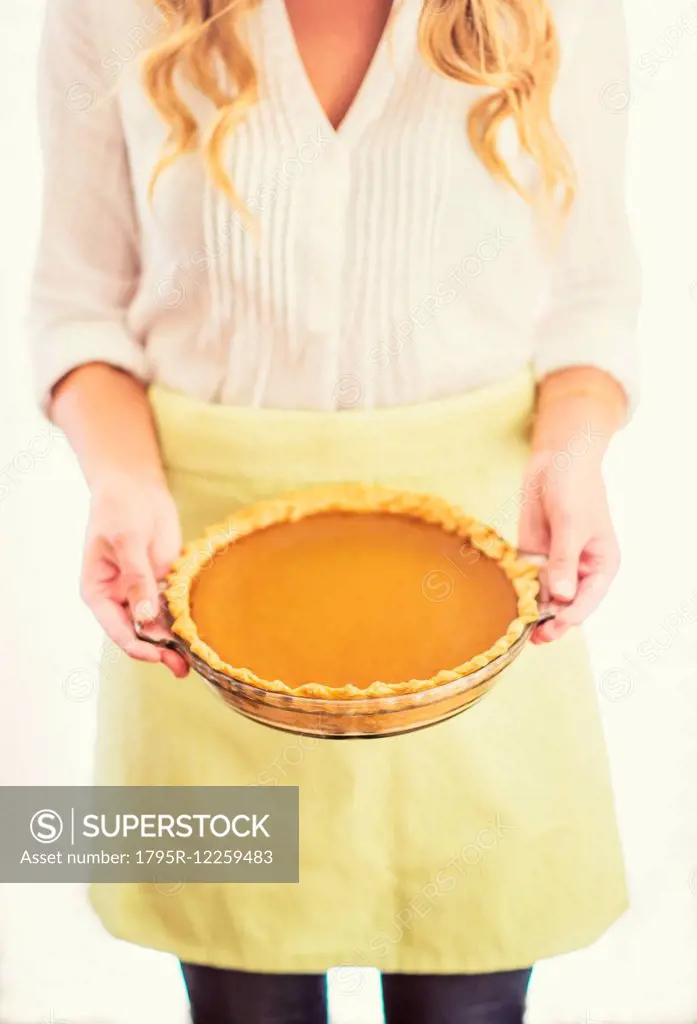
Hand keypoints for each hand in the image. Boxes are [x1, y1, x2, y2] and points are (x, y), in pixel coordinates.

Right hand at [80, 474, 188, 676]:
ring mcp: (142, 591)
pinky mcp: (163, 582)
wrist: (135, 485)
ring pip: (158, 625)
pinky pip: (173, 608)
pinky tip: (200, 633)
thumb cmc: (120, 509)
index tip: (158, 653)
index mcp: (98, 592)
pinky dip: (184, 621)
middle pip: (139, 633)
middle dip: (159, 650)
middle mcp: (119, 598)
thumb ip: (137, 579)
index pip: (117, 629)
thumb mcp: (127, 542)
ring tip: (195, 661)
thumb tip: (144, 617)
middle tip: (182, 667)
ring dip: (174, 642)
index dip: (137, 646)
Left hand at [518, 450, 619, 644]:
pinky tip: (506, 605)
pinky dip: (519, 594)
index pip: (587, 601)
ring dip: (532, 611)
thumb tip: (562, 597)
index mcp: (602, 567)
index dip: (569, 618)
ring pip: (545, 599)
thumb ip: (564, 561)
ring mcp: (556, 566)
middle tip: (531, 638)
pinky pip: (527, 582)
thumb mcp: (570, 525)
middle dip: (550, 621)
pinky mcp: (535, 557)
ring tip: (515, 627)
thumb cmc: (574, 489)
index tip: (551, 630)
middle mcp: (580, 572)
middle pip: (565, 606)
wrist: (556, 460)